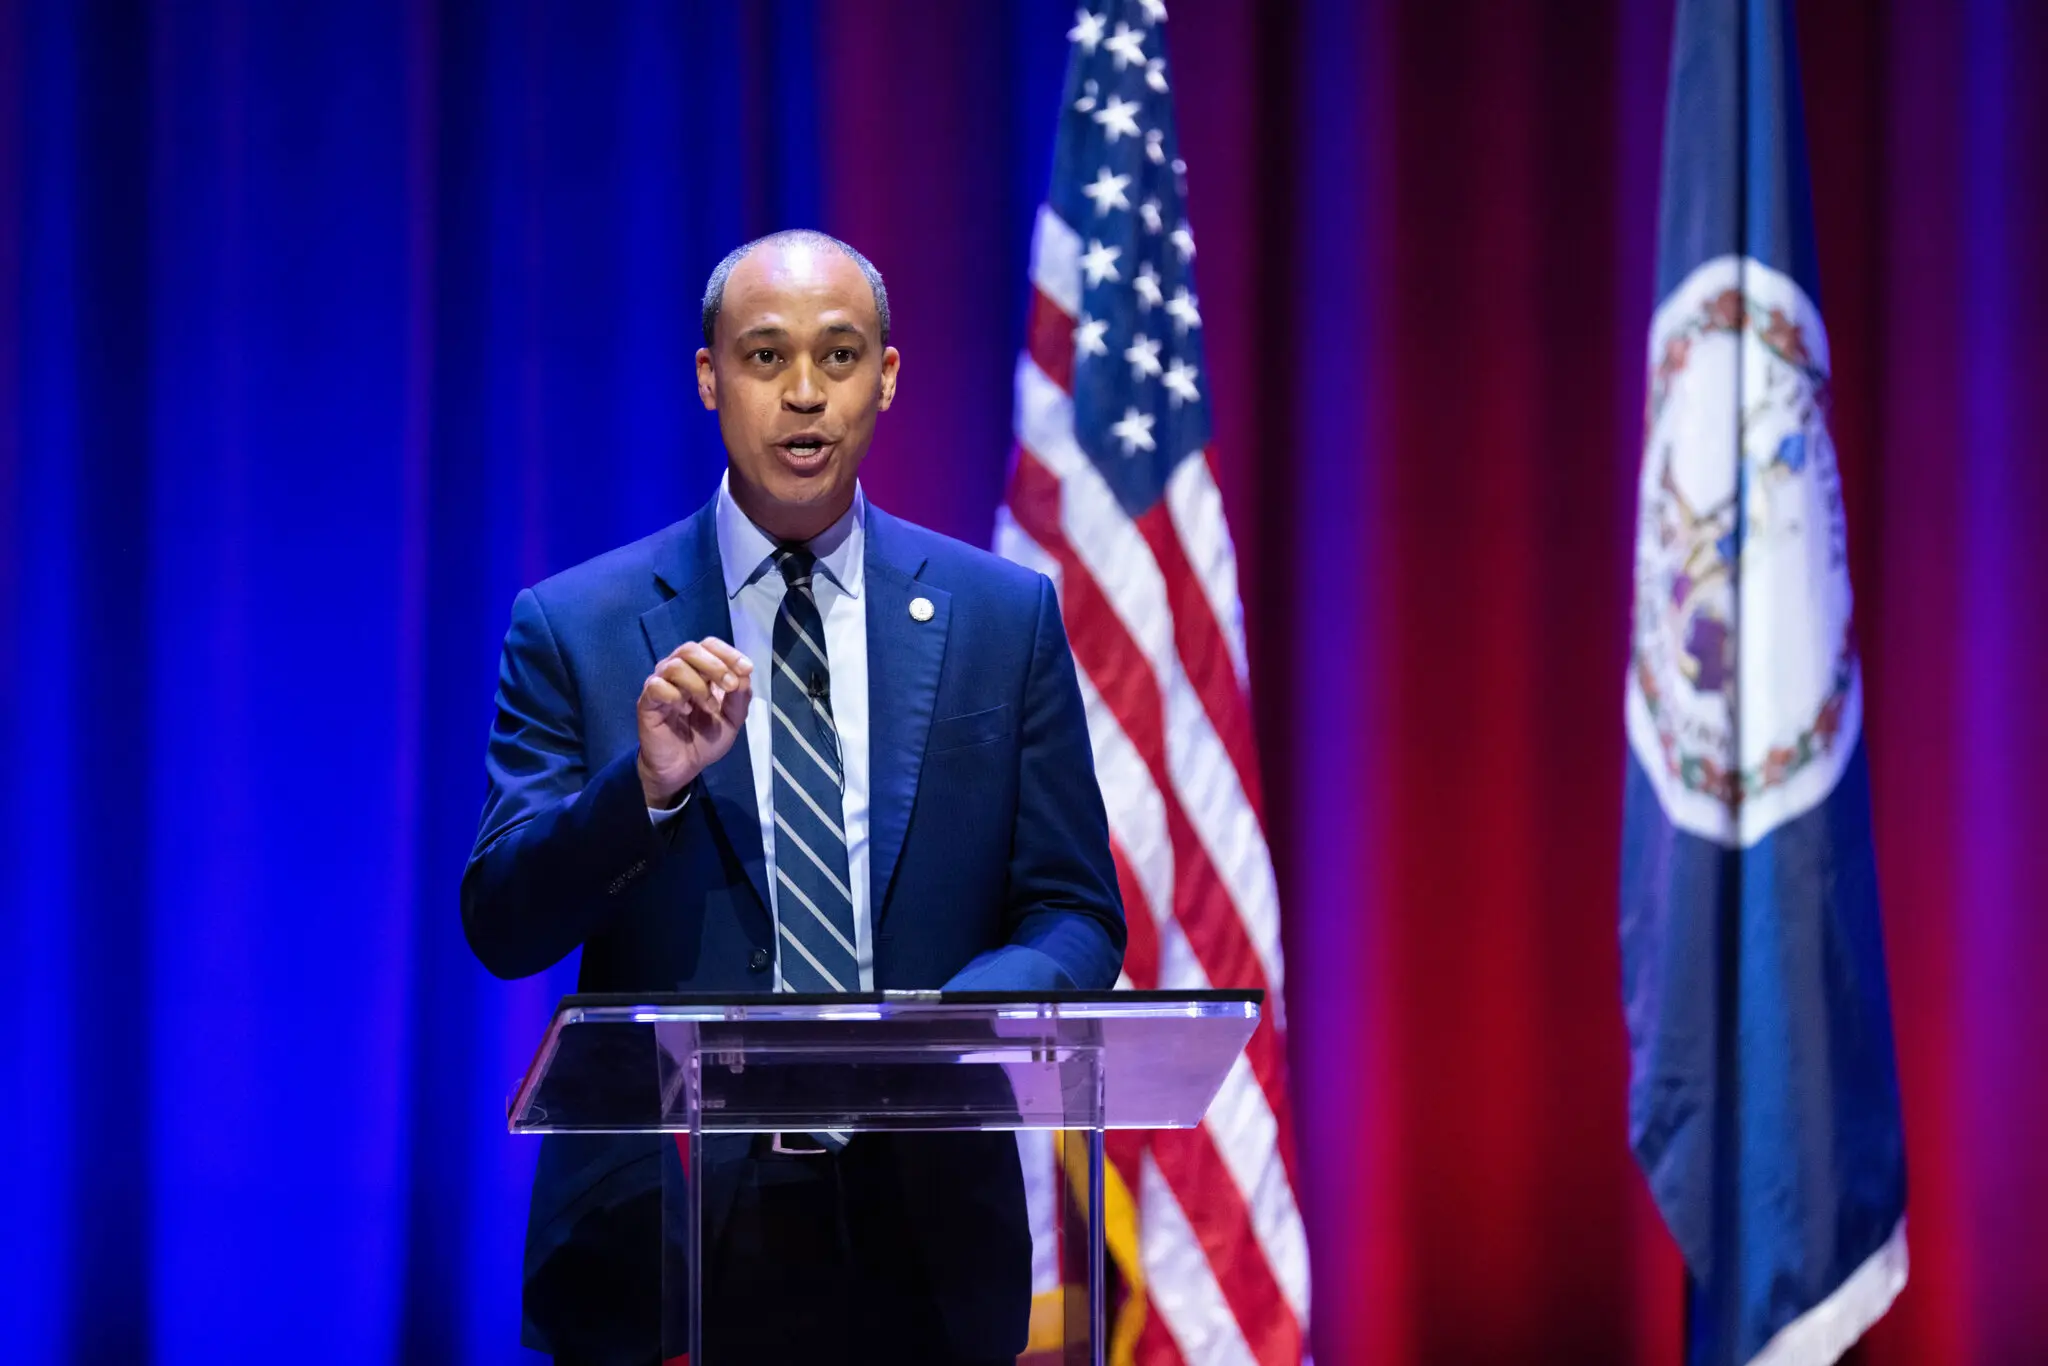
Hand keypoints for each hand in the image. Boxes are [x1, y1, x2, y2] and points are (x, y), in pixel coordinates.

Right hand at [637, 638, 753, 807]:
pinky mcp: (647, 701)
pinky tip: (685, 711)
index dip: (729, 653)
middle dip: (715, 665)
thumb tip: (744, 675)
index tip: (747, 669)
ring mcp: (660, 684)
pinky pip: (656, 686)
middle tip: (729, 686)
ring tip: (710, 708)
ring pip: (675, 666)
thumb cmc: (705, 739)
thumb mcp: (732, 719)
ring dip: (698, 685)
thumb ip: (740, 697)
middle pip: (690, 649)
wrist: (683, 767)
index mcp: (699, 670)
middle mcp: (677, 671)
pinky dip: (675, 696)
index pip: (710, 645)